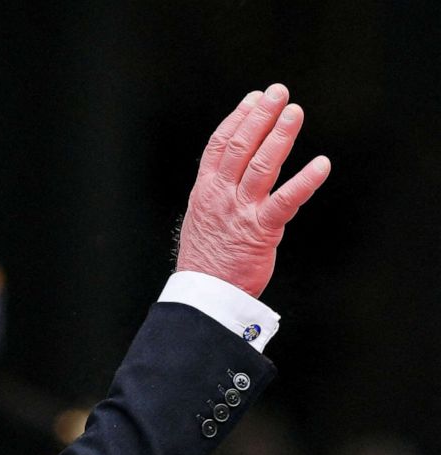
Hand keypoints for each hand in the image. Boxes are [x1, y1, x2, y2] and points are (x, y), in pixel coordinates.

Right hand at [176, 83, 330, 297]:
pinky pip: (286, 200)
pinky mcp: (261, 230)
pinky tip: (321, 165)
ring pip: (261, 165)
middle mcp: (221, 195)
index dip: (237, 119)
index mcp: (205, 191)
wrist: (204, 293)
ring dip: (279, 136)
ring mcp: (241, 211)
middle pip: (239, 147)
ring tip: (294, 113)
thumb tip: (227, 176)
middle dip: (259, 116)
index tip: (253, 99)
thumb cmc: (205, 260)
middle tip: (277, 93)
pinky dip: (305, 181)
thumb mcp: (201, 219)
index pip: (218, 145)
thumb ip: (215, 195)